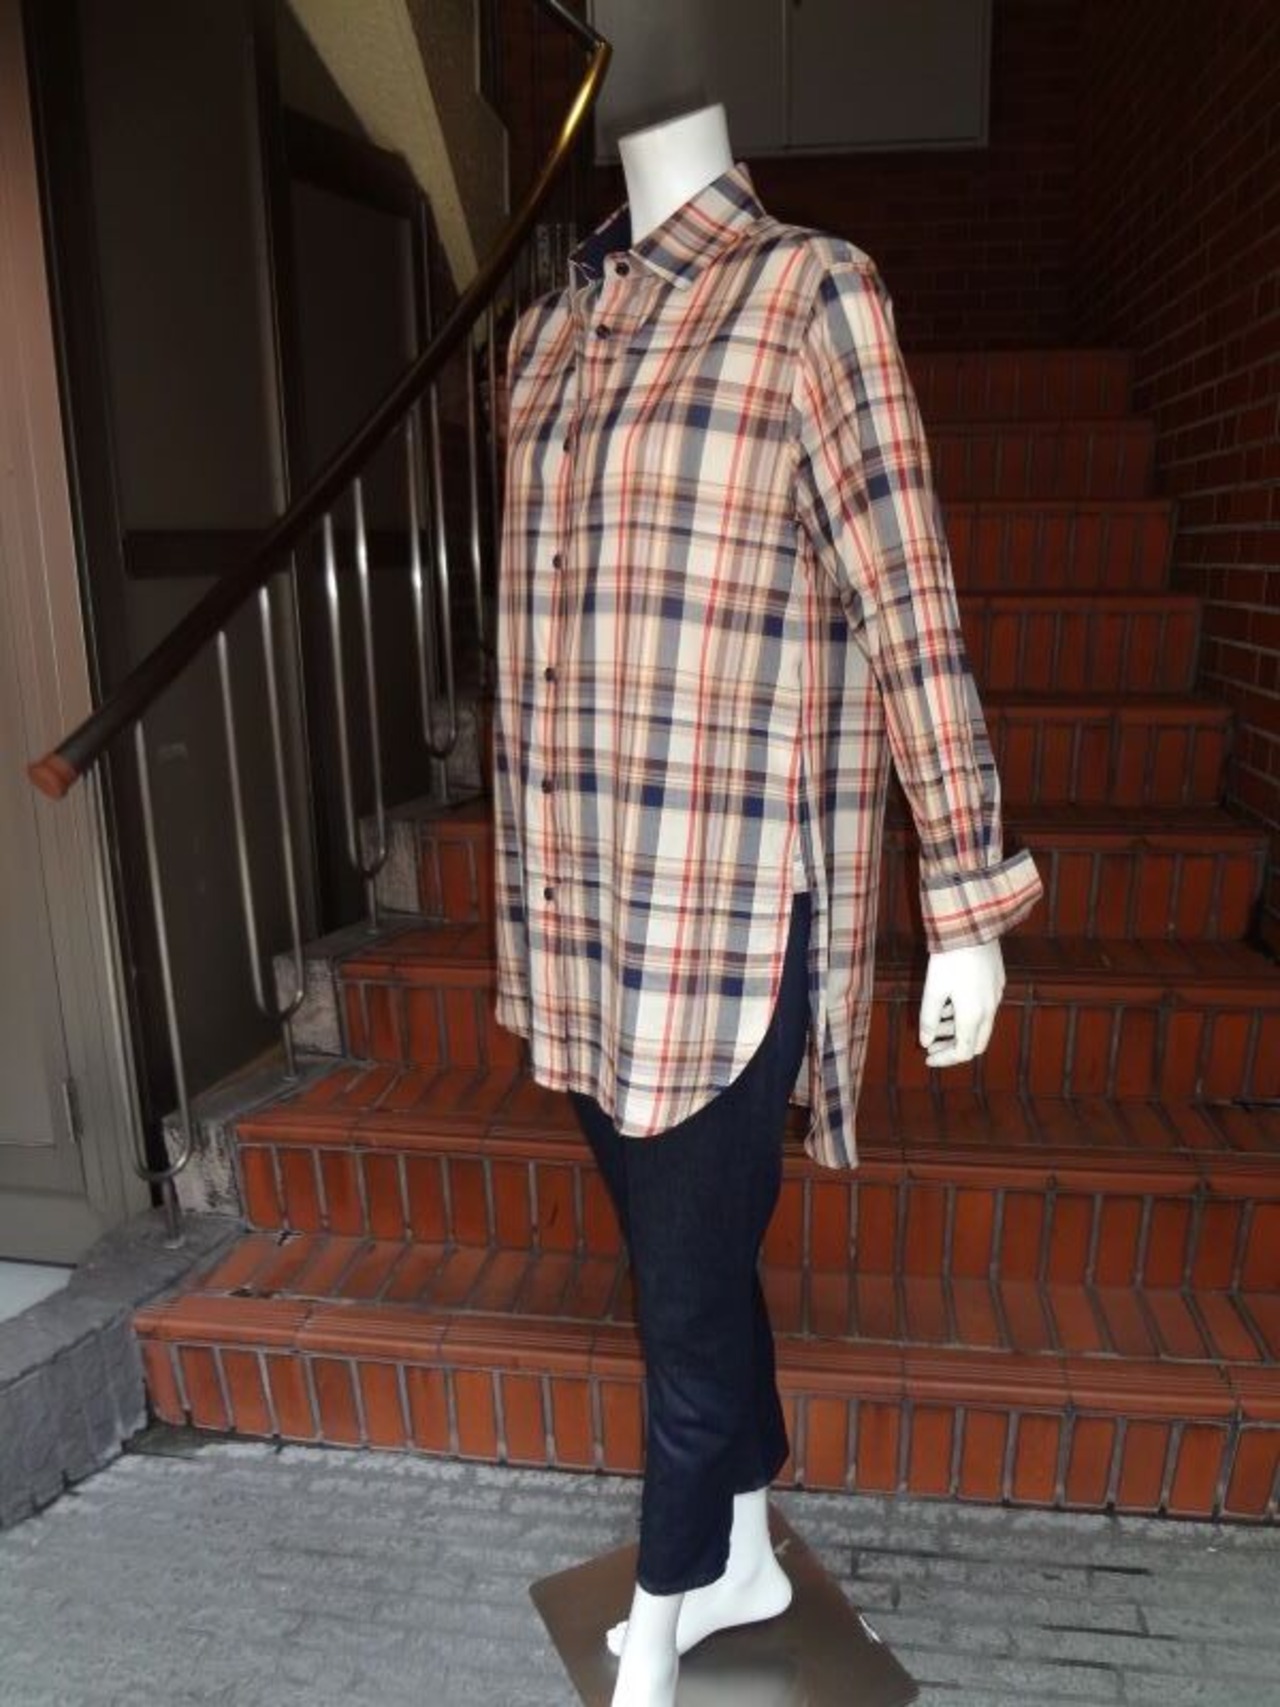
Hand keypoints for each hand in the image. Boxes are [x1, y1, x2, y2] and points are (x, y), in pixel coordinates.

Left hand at [918, 939, 1005, 1067]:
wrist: (973, 925)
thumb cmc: (948, 957)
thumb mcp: (933, 989)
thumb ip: (929, 1019)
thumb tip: (925, 1042)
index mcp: (973, 1015)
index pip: (963, 1052)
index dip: (945, 1059)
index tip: (927, 1057)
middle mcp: (990, 1008)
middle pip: (976, 1043)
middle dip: (953, 1048)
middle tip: (932, 1046)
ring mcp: (996, 995)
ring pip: (980, 1025)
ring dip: (958, 1030)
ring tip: (935, 1024)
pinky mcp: (997, 981)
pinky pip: (984, 1008)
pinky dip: (966, 1015)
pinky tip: (948, 1005)